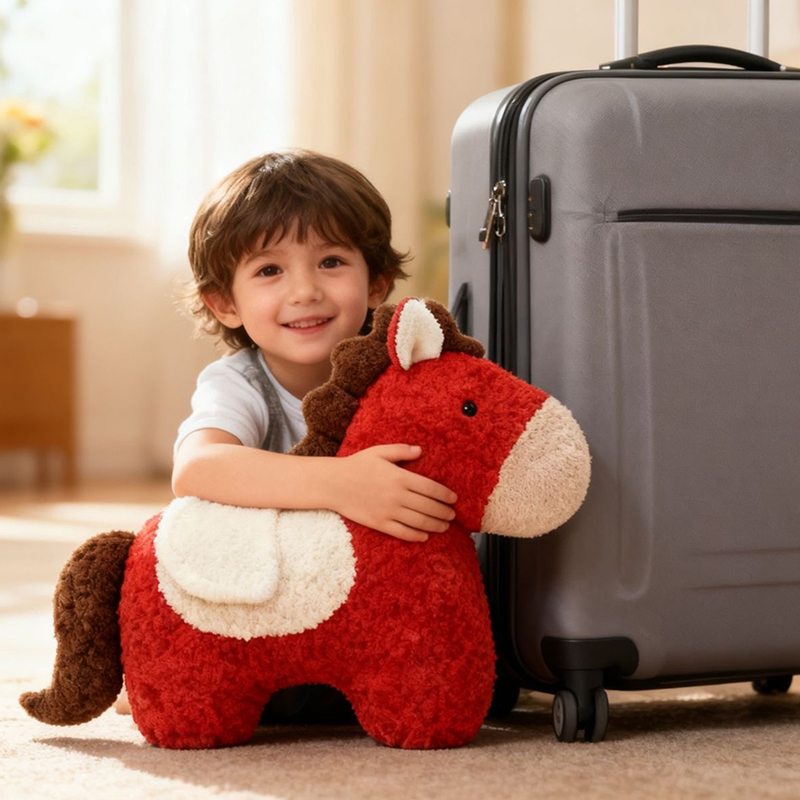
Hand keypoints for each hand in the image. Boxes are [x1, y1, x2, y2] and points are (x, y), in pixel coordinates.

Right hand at [329, 444, 457, 541]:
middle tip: (453, 515)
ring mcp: (388, 511)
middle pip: (428, 507)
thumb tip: (421, 450)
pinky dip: (416, 536)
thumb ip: (401, 451)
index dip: (445, 495)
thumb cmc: (357, 465)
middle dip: (444, 512)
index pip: (431, 488)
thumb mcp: (379, 452)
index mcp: (400, 477)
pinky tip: (425, 536)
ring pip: (419, 522)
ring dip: (435, 526)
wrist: (333, 483)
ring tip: (445, 526)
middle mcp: (397, 496)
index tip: (454, 499)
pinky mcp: (379, 523)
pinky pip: (402, 533)